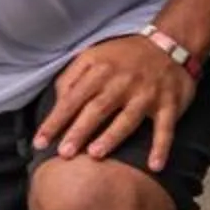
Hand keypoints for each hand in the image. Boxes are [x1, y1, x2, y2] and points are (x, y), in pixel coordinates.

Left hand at [34, 33, 195, 170]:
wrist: (169, 43)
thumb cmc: (122, 56)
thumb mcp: (93, 56)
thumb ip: (71, 77)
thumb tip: (56, 103)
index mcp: (100, 71)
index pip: (72, 98)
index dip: (55, 121)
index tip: (40, 142)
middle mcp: (122, 82)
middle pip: (97, 109)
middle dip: (79, 131)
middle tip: (63, 153)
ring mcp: (147, 94)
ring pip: (127, 118)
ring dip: (112, 137)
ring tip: (95, 155)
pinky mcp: (169, 104)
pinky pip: (165, 128)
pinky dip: (162, 147)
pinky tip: (155, 166)